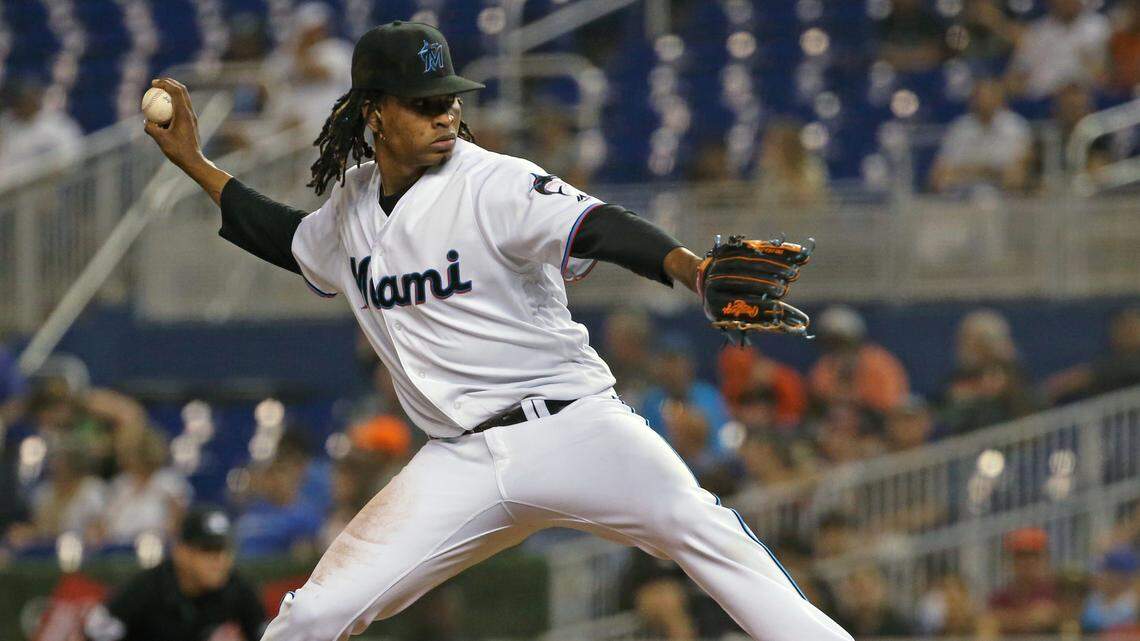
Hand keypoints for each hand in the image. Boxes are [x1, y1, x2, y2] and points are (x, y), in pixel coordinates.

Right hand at [142, 77, 232, 204]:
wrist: (194, 161)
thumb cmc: (178, 151)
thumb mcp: (160, 140)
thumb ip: (151, 128)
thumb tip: (146, 121)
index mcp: (184, 114)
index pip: (176, 91)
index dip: (165, 83)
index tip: (153, 83)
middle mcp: (190, 113)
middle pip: (182, 90)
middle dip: (169, 83)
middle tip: (156, 83)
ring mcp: (192, 117)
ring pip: (183, 98)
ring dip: (172, 92)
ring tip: (159, 93)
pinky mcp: (191, 122)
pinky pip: (182, 107)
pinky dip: (173, 103)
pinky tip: (162, 110)